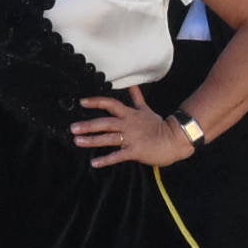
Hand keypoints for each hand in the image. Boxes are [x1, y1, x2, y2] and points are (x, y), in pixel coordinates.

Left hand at [72, 88, 194, 168]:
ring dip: (91, 140)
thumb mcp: (146, 109)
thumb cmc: (159, 125)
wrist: (175, 139)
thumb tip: (132, 85)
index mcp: (130, 114)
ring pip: (108, 138)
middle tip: (72, 128)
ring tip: (77, 141)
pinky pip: (118, 156)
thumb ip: (137, 98)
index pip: (110, 104)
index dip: (96, 102)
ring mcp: (131, 138)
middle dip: (88, 125)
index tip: (82, 102)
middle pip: (105, 122)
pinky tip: (94, 163)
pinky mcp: (135, 151)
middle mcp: (128, 124)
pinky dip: (105, 160)